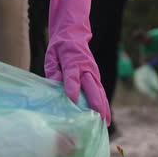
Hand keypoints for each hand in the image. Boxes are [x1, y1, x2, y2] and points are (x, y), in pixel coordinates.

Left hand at [45, 0, 110, 124]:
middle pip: (93, 87)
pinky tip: (106, 118)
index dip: (73, 88)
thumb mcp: (52, 55)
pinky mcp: (96, 78)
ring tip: (105, 123)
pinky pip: (100, 93)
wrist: (74, 33)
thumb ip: (53, 71)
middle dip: (95, 103)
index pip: (73, 76)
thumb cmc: (60, 46)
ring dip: (103, 107)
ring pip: (100, 92)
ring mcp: (94, 73)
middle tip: (97, 119)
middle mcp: (86, 68)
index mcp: (73, 61)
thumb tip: (54, 86)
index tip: (72, 100)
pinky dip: (104, 105)